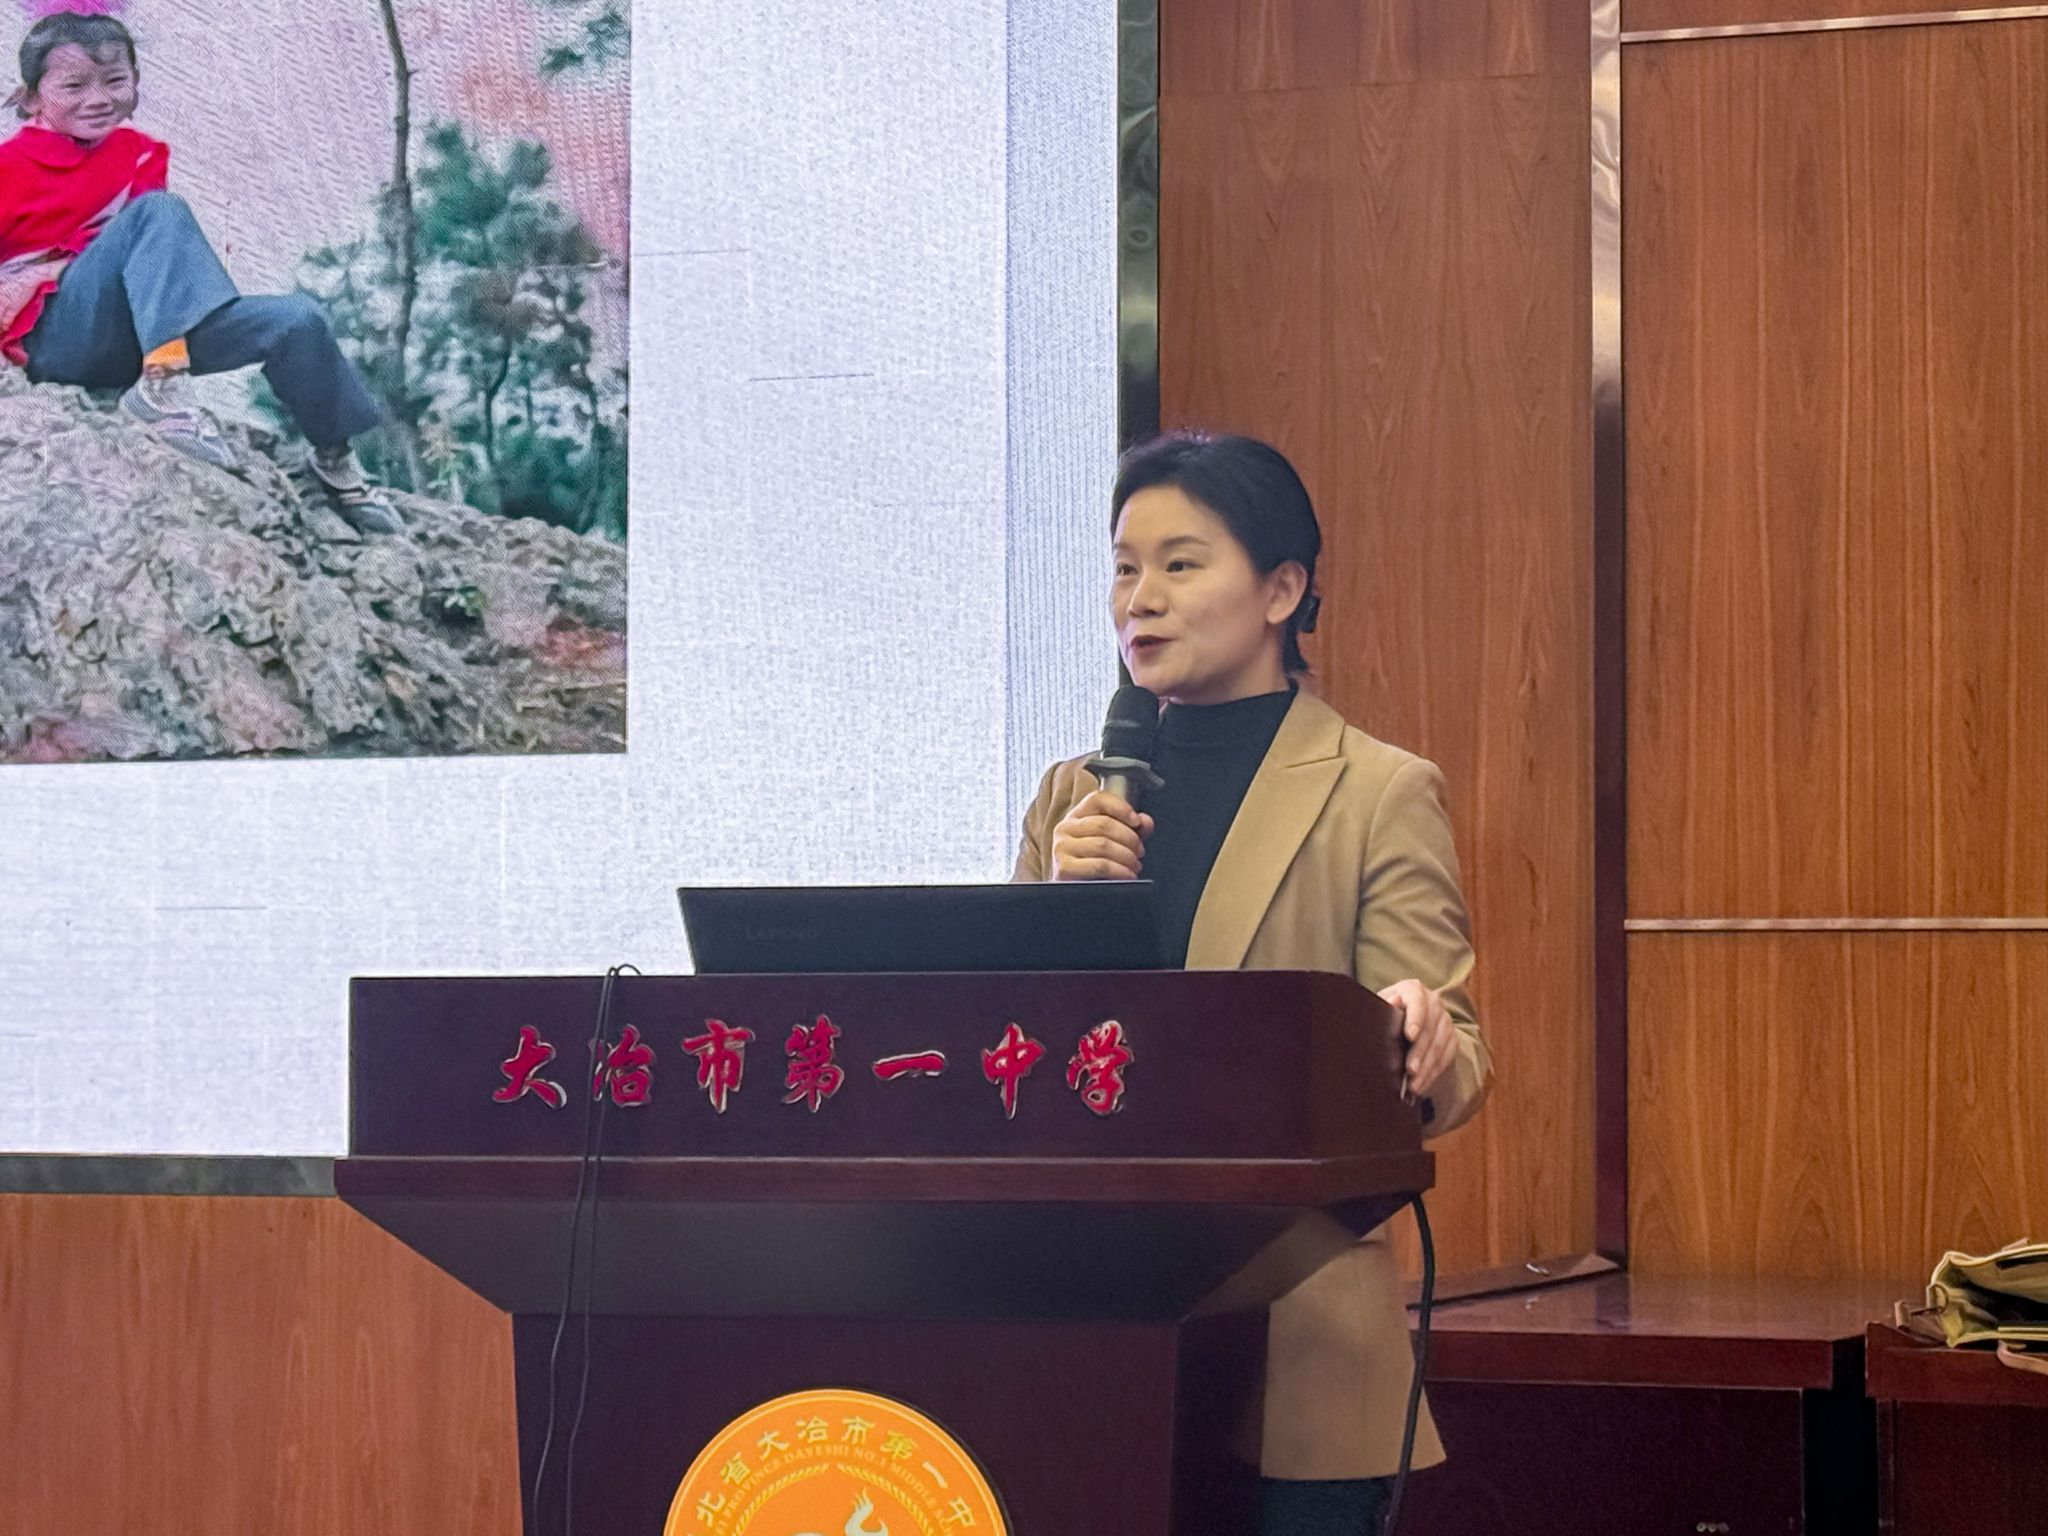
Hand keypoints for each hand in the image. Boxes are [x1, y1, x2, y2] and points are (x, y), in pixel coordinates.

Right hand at [1050, 789, 1152, 880]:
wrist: (1076, 895)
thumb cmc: (1094, 867)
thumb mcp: (1114, 842)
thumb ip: (1132, 829)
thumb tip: (1146, 822)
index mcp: (1076, 816)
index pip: (1097, 799)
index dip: (1121, 807)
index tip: (1137, 822)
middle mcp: (1065, 828)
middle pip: (1104, 824)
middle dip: (1130, 839)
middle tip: (1140, 852)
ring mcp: (1062, 848)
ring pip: (1103, 845)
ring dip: (1127, 856)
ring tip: (1135, 865)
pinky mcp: (1064, 868)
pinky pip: (1099, 865)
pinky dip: (1119, 871)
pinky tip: (1128, 875)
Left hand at [1378, 978, 1454, 1098]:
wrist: (1401, 1020)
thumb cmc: (1385, 1013)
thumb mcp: (1379, 1006)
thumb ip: (1384, 1004)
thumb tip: (1395, 1001)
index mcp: (1413, 990)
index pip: (1417, 1002)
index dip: (1414, 1019)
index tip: (1410, 1036)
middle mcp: (1434, 1002)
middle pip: (1429, 1029)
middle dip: (1419, 1052)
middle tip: (1410, 1070)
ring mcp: (1445, 1020)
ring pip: (1439, 1046)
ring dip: (1426, 1068)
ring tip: (1413, 1085)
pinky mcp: (1452, 1038)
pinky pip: (1446, 1058)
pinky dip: (1433, 1074)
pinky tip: (1421, 1086)